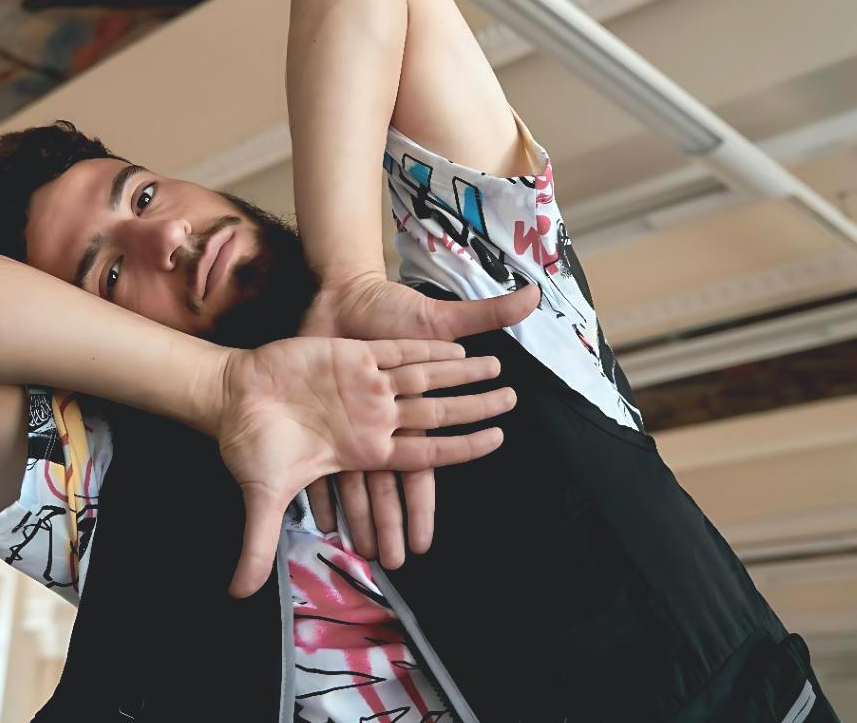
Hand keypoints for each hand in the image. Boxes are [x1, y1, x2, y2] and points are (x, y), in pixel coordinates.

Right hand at [214, 336, 515, 596]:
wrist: (228, 395)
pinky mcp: (351, 356)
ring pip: (426, 378)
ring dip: (461, 371)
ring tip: (499, 366)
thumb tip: (240, 594)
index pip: (426, 455)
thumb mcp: (261, 496)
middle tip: (514, 405)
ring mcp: (365, 385)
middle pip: (437, 414)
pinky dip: (426, 347)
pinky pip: (397, 352)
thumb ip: (259, 542)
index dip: (463, 447)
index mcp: (364, 451)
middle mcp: (374, 418)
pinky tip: (457, 341)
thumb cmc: (249, 444)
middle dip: (475, 409)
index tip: (498, 442)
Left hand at [301, 274, 538, 566]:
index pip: (424, 467)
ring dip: (359, 516)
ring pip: (356, 480)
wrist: (342, 292)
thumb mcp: (438, 314)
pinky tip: (321, 523)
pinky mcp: (322, 413)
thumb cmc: (393, 307)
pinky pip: (320, 454)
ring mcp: (349, 420)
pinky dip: (321, 489)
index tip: (426, 543)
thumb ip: (486, 313)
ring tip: (359, 552)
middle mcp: (381, 423)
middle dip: (393, 522)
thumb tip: (536, 296)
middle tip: (395, 563)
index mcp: (411, 410)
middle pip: (389, 484)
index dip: (423, 505)